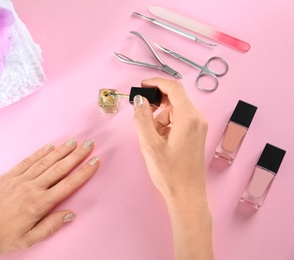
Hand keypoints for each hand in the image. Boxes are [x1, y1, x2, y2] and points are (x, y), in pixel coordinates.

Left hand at [0, 138, 99, 258]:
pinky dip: (40, 152)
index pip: (68, 185)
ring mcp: (20, 179)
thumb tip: (71, 214)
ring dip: (61, 151)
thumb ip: (51, 226)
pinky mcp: (8, 175)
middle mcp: (32, 187)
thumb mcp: (27, 240)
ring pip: (46, 161)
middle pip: (59, 168)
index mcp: (39, 204)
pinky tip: (49, 146)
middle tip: (89, 144)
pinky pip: (28, 161)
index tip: (95, 161)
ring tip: (74, 141)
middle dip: (77, 155)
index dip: (84, 172)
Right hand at [133, 77, 207, 199]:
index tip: (141, 86)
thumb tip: (140, 101)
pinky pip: (179, 120)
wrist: (187, 196)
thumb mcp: (150, 145)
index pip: (173, 88)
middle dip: (156, 103)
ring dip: (160, 117)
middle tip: (141, 113)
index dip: (156, 83)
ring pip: (175, 110)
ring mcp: (198, 127)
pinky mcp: (196, 135)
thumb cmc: (170, 173)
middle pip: (175, 98)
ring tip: (151, 137)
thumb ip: (142, 119)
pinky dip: (166, 124)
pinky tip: (159, 140)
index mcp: (189, 117)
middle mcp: (197, 119)